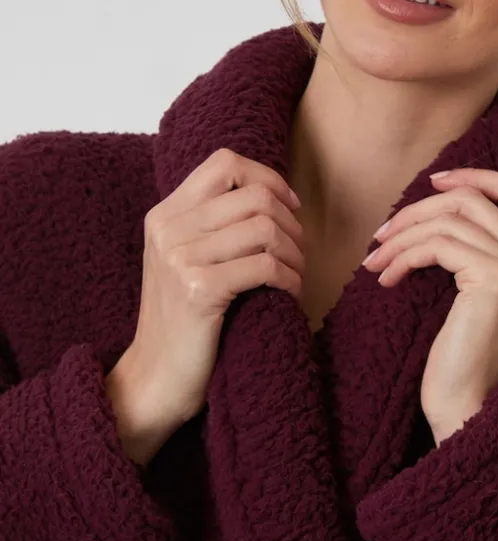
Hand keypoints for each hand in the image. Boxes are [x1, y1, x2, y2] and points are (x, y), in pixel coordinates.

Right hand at [127, 147, 306, 427]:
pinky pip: (266, 266)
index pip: (225, 163)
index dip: (268, 178)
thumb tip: (272, 194)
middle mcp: (168, 230)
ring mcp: (180, 258)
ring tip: (295, 276)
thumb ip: (213, 226)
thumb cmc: (184, 321)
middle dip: (291, 223)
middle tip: (298, 252)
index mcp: (165, 215)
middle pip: (254, 196)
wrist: (156, 377)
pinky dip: (289, 278)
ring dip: (295, 253)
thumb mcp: (186, 261)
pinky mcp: (199, 290)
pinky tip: (289, 293)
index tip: (290, 207)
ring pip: (265, 229)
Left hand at [361, 168, 497, 441]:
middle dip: (416, 211)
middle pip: (471, 198)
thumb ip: (468, 248)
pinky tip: (387, 279)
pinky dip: (404, 256)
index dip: (475, 175)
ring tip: (375, 262)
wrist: (467, 402)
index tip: (433, 182)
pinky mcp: (495, 279)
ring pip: (448, 219)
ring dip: (401, 237)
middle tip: (381, 236)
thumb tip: (430, 204)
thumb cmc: (460, 354)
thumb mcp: (470, 290)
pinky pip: (438, 245)